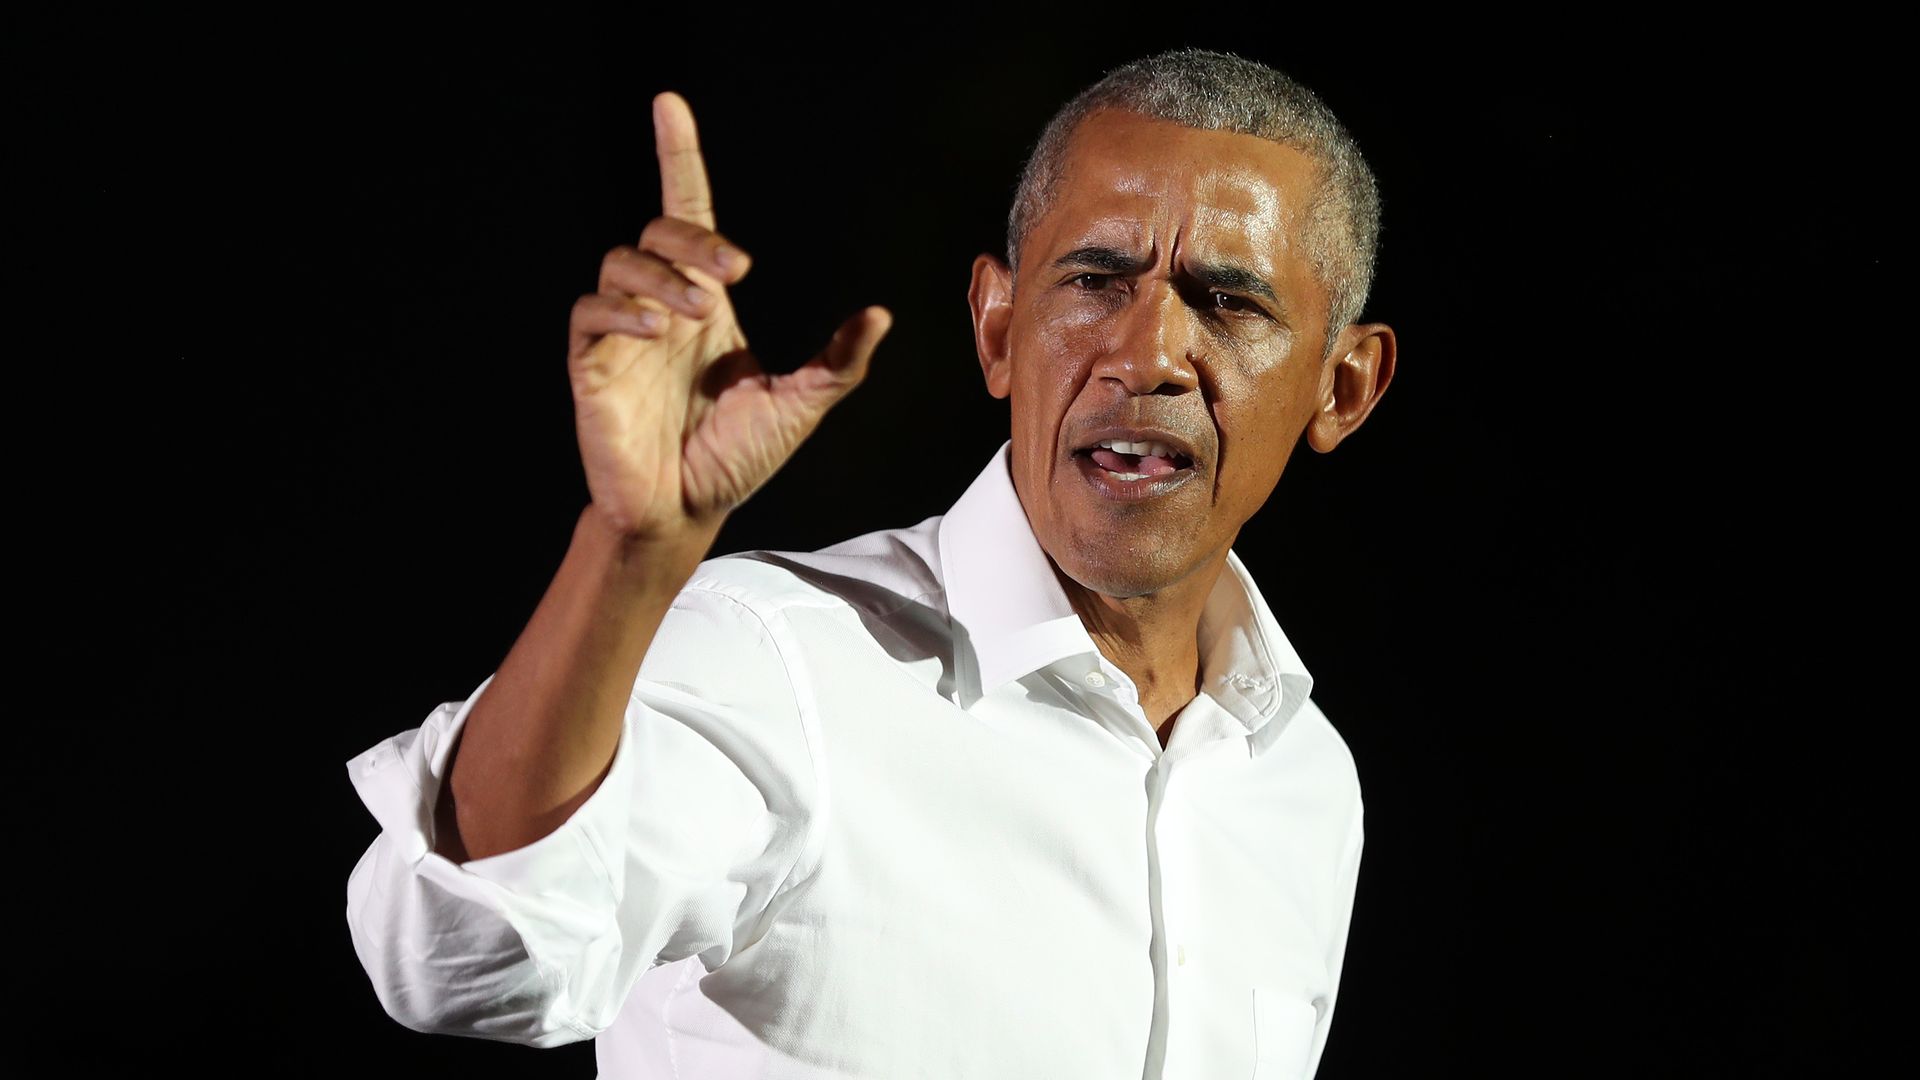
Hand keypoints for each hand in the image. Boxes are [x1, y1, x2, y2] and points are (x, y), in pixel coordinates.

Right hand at [567, 91, 891, 541]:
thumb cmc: (734, 459)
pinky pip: (590, 313)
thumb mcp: (801, 405)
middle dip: (694, 240)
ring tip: (698, 314)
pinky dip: (622, 311)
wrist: (685, 513)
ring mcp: (623, 335)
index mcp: (705, 304)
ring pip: (621, 262)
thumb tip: (879, 315)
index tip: (670, 105)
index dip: (678, 156)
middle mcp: (661, 307)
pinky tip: (658, 331)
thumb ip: (839, 362)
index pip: (688, 212)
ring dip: (664, 276)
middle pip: (659, 231)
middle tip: (735, 273)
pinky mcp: (592, 366)